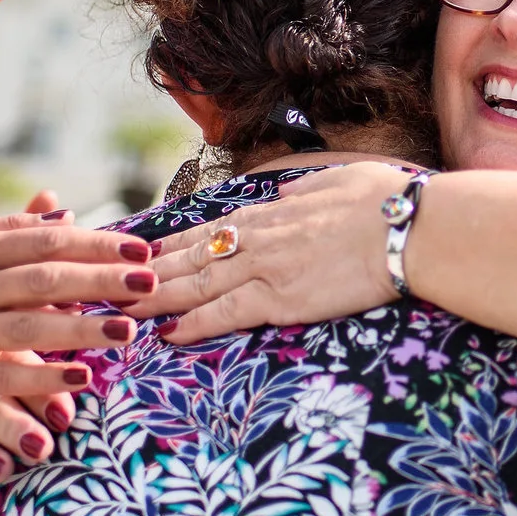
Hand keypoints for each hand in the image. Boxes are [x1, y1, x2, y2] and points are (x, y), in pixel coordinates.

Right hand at [0, 210, 151, 410]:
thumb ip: (7, 229)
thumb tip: (64, 211)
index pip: (45, 242)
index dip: (95, 246)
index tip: (139, 251)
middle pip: (44, 281)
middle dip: (101, 282)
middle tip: (150, 285)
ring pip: (27, 329)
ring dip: (82, 331)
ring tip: (129, 330)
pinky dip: (41, 379)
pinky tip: (81, 378)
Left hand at [138, 161, 408, 343]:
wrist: (410, 228)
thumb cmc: (383, 203)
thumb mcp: (332, 181)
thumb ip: (297, 194)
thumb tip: (276, 196)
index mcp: (270, 212)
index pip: (205, 230)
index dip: (168, 244)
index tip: (140, 253)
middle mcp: (257, 239)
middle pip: (187, 258)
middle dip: (145, 273)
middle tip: (106, 284)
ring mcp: (265, 269)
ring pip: (194, 285)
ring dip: (153, 299)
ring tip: (119, 309)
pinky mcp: (280, 300)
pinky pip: (226, 313)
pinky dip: (193, 323)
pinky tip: (167, 334)